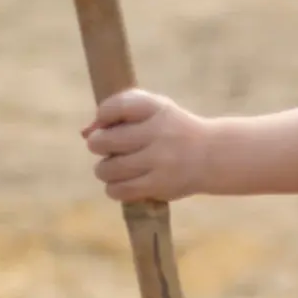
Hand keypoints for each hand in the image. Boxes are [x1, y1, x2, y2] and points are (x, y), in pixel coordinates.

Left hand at [82, 88, 209, 201]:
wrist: (213, 155)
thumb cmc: (173, 130)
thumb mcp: (153, 110)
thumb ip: (117, 112)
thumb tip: (84, 132)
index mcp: (157, 109)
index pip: (114, 107)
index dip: (102, 116)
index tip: (108, 123)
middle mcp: (159, 132)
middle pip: (103, 141)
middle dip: (99, 145)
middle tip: (111, 149)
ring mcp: (160, 160)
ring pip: (107, 169)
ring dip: (106, 169)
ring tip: (118, 168)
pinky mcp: (160, 185)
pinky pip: (119, 190)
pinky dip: (115, 188)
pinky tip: (125, 183)